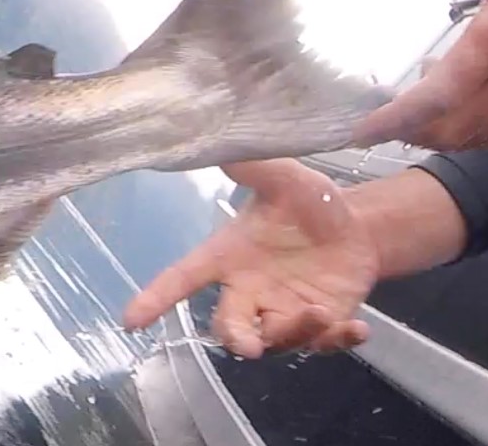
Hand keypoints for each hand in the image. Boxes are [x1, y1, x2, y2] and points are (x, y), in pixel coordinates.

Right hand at [122, 160, 376, 357]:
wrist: (357, 226)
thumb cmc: (309, 202)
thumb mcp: (284, 180)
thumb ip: (254, 168)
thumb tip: (219, 141)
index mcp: (228, 256)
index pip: (184, 278)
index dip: (157, 298)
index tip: (130, 320)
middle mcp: (250, 291)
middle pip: (227, 326)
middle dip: (236, 338)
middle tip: (251, 344)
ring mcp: (284, 313)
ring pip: (275, 340)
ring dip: (294, 332)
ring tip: (320, 312)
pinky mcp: (320, 326)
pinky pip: (323, 345)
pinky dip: (337, 341)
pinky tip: (354, 327)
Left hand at [353, 0, 487, 150]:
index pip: (444, 89)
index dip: (400, 115)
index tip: (365, 126)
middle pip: (456, 124)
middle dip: (410, 131)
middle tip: (376, 124)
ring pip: (480, 135)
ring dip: (438, 135)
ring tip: (406, 120)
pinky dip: (471, 134)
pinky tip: (451, 117)